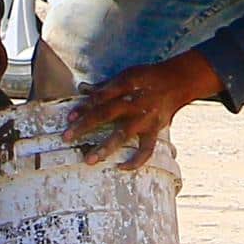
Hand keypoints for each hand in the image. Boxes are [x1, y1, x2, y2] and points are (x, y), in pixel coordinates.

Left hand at [64, 52, 219, 169]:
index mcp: (126, 85)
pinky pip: (146, 149)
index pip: (100, 96)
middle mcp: (135, 102)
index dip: (84, 107)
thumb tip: (82, 90)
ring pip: (123, 134)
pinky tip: (121, 168)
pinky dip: (136, 161)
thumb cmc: (147, 78)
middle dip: (86, 126)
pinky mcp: (154, 130)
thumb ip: (105, 86)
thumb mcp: (127, 75)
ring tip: (90, 160)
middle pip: (106, 114)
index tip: (69, 118)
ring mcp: (145, 118)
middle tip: (67, 137)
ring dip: (105, 147)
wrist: (177, 82)